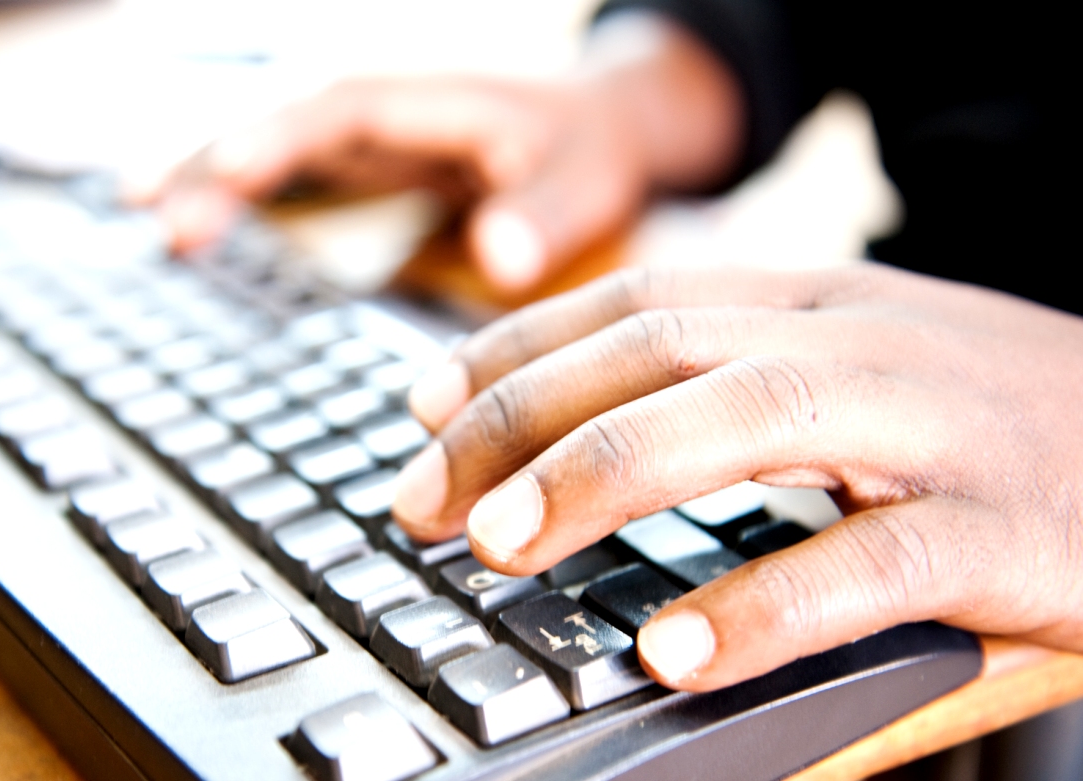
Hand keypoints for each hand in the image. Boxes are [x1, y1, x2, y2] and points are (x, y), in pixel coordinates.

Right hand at [135, 14, 741, 292]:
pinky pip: (271, 165)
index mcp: (430, 95)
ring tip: (139, 214)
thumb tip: (501, 259)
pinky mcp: (345, 158)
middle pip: (275, 113)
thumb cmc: (586, 148)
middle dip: (213, 153)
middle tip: (154, 210)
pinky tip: (181, 224)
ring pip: (258, 134)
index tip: (232, 166)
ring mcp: (354, 128)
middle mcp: (377, 102)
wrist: (591, 127)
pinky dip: (224, 189)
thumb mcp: (587, 180)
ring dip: (198, 169)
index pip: (341, 104)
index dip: (284, 132)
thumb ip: (546, 216)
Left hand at [390, 263, 1082, 690]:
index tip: (423, 409)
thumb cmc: (982, 416)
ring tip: (504, 546)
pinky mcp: (1001, 532)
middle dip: (521, 419)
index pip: (634, 299)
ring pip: (748, 423)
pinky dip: (759, 606)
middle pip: (659, 350)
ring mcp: (930, 427)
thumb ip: (720, 382)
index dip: (514, 350)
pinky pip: (866, 566)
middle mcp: (856, 339)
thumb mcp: (845, 365)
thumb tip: (574, 433)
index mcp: (811, 299)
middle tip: (425, 501)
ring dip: (605, 477)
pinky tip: (670, 648)